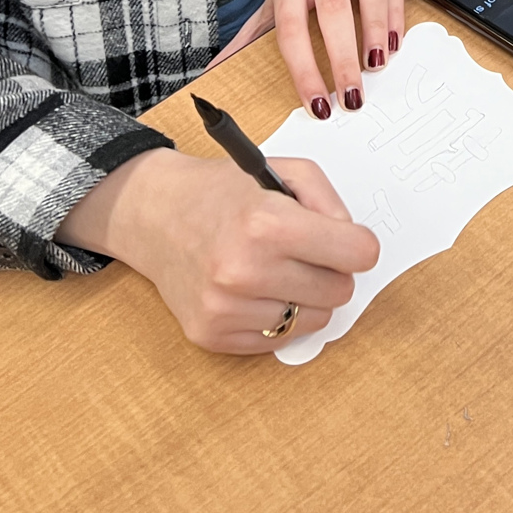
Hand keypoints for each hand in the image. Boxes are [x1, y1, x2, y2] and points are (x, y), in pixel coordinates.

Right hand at [58, 147, 380, 354]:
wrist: (153, 215)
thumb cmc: (222, 191)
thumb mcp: (284, 172)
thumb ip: (330, 203)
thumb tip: (356, 247)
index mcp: (266, 224)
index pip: (356, 254)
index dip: (358, 245)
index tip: (347, 241)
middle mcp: (244, 271)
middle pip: (339, 291)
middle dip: (332, 271)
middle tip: (305, 253)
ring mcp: (225, 308)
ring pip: (314, 321)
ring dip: (305, 298)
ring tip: (276, 270)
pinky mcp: (211, 335)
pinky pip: (279, 340)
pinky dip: (276, 317)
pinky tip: (254, 290)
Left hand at [208, 0, 404, 116]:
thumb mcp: (276, 2)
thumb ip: (251, 36)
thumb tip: (214, 70)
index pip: (291, 29)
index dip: (304, 69)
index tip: (317, 103)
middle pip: (332, 9)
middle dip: (342, 57)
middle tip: (352, 96)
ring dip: (375, 30)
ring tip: (377, 67)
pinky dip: (395, 14)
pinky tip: (394, 43)